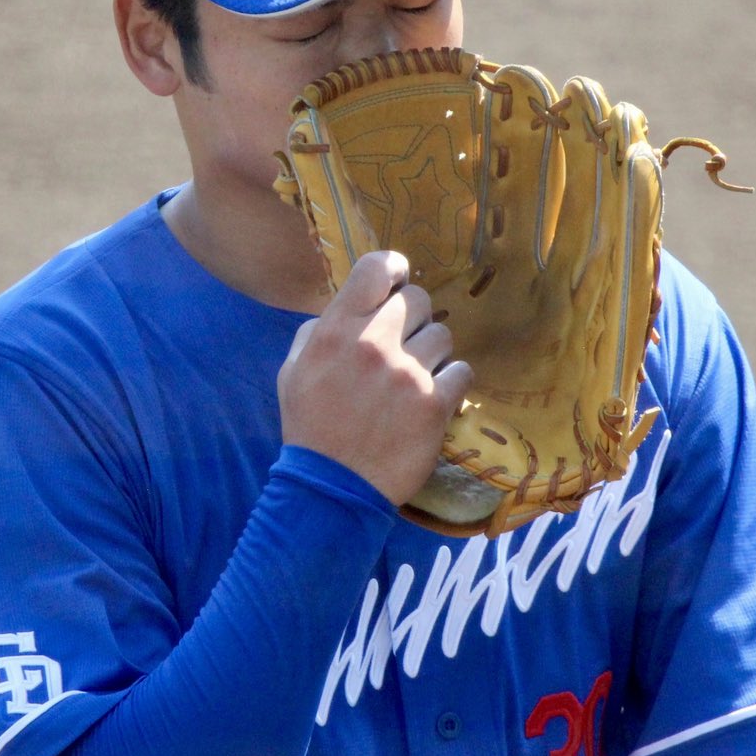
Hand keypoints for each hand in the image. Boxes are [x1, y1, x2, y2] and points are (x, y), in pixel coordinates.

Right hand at [277, 250, 473, 505]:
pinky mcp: (434, 404)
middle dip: (414, 319)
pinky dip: (451, 383)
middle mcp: (373, 342)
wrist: (332, 488)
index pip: (377, 267)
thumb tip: (350, 307)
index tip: (397, 284)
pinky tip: (433, 398)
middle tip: (403, 345)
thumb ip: (318, 331)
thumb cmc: (310, 428)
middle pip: (419, 299)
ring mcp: (407, 372)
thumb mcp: (293, 371)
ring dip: (432, 354)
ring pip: (443, 336)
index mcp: (336, 329)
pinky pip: (462, 372)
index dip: (394, 269)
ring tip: (414, 379)